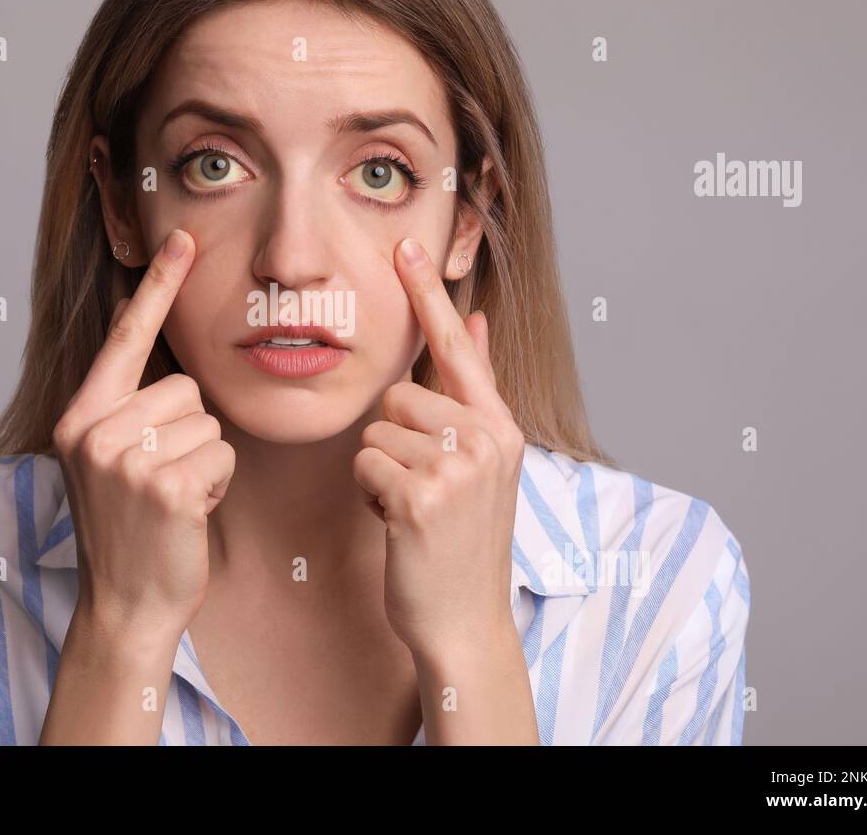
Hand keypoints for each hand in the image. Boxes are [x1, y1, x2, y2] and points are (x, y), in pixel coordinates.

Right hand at [51, 228, 234, 645]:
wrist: (125, 603)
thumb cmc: (129, 530)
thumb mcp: (107, 460)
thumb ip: (124, 408)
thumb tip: (153, 349)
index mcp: (79, 417)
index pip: (124, 339)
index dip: (157, 287)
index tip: (182, 239)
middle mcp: (93, 432)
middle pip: (185, 388)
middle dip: (189, 432)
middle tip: (161, 480)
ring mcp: (125, 460)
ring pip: (208, 422)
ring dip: (204, 461)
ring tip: (172, 499)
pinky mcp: (164, 486)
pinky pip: (221, 455)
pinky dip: (217, 485)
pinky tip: (188, 514)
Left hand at [353, 237, 525, 662]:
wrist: (464, 620)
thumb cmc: (462, 541)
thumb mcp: (483, 464)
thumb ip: (472, 394)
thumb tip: (473, 322)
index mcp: (501, 428)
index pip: (457, 349)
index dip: (429, 294)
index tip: (407, 246)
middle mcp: (487, 441)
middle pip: (399, 396)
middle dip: (394, 440)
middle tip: (421, 488)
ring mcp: (457, 469)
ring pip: (376, 432)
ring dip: (381, 472)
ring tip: (412, 509)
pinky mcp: (421, 497)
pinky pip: (365, 465)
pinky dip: (370, 496)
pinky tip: (399, 525)